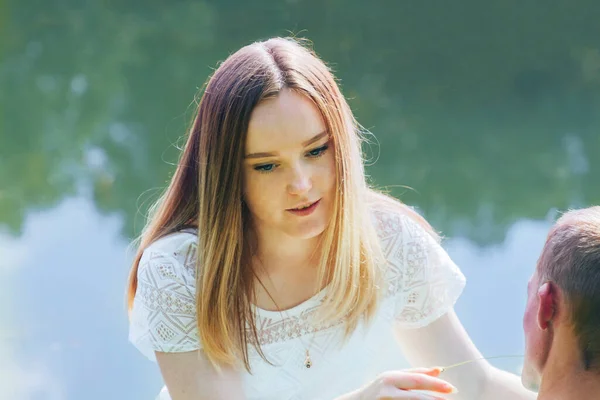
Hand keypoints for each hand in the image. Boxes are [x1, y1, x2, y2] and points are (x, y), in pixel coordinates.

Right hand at [343, 367, 457, 399]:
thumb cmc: (378, 391)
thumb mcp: (394, 379)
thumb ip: (415, 374)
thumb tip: (439, 370)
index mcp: (390, 377)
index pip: (417, 380)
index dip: (435, 384)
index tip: (452, 388)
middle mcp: (387, 389)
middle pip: (416, 394)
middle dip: (436, 397)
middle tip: (452, 397)